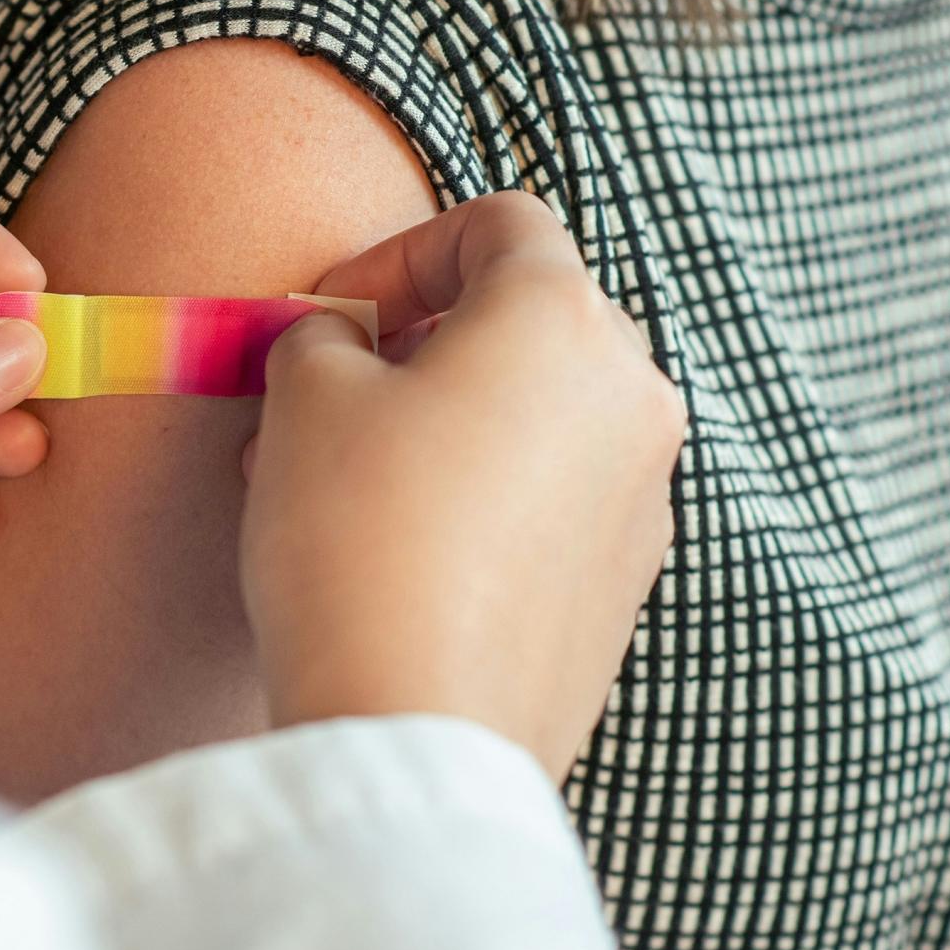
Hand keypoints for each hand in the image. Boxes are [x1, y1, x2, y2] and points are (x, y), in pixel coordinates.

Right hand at [240, 193, 685, 778]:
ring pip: (539, 416)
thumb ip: (323, 336)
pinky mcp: (626, 586)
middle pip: (531, 318)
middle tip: (332, 390)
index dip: (399, 251)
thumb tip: (338, 346)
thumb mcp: (304, 396)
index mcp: (565, 320)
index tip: (330, 313)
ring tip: (341, 480)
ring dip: (445, 421)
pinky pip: (552, 501)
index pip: (499, 222)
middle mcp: (633, 395)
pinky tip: (395, 550)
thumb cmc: (359, 539)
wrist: (417, 727)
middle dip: (423, 339)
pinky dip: (483, 496)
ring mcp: (644, 497)